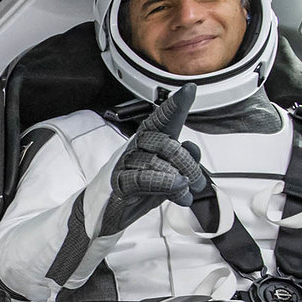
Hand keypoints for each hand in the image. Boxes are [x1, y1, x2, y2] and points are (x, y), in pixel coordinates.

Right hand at [101, 82, 210, 234]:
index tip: (190, 90)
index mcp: (147, 141)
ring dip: (180, 178)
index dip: (175, 105)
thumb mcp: (167, 175)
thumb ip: (183, 161)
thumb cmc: (135, 190)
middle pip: (165, 142)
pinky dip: (165, 182)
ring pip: (157, 161)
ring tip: (186, 193)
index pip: (162, 119)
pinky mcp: (119, 183)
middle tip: (196, 181)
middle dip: (187, 161)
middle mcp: (135, 148)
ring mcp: (125, 164)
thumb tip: (193, 149)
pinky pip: (144, 178)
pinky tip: (179, 188)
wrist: (104, 212)